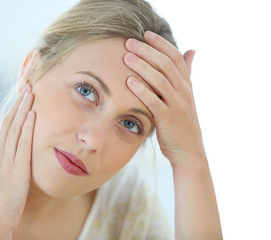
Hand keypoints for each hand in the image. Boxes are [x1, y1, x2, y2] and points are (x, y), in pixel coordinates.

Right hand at [0, 85, 34, 238]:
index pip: (4, 130)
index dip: (12, 113)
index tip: (20, 100)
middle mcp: (0, 156)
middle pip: (9, 124)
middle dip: (18, 104)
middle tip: (26, 87)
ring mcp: (8, 162)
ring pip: (15, 129)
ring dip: (23, 110)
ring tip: (30, 93)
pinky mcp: (18, 170)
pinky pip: (23, 144)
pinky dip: (28, 128)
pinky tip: (32, 115)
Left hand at [124, 31, 204, 166]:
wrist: (188, 151)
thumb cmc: (182, 122)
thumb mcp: (186, 97)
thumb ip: (185, 75)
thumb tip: (191, 51)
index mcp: (187, 85)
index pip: (175, 57)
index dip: (161, 44)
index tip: (146, 34)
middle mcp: (184, 92)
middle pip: (166, 65)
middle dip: (147, 51)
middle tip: (129, 43)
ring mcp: (177, 105)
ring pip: (160, 80)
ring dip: (142, 67)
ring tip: (126, 57)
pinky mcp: (168, 119)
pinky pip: (154, 101)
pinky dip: (142, 90)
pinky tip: (129, 82)